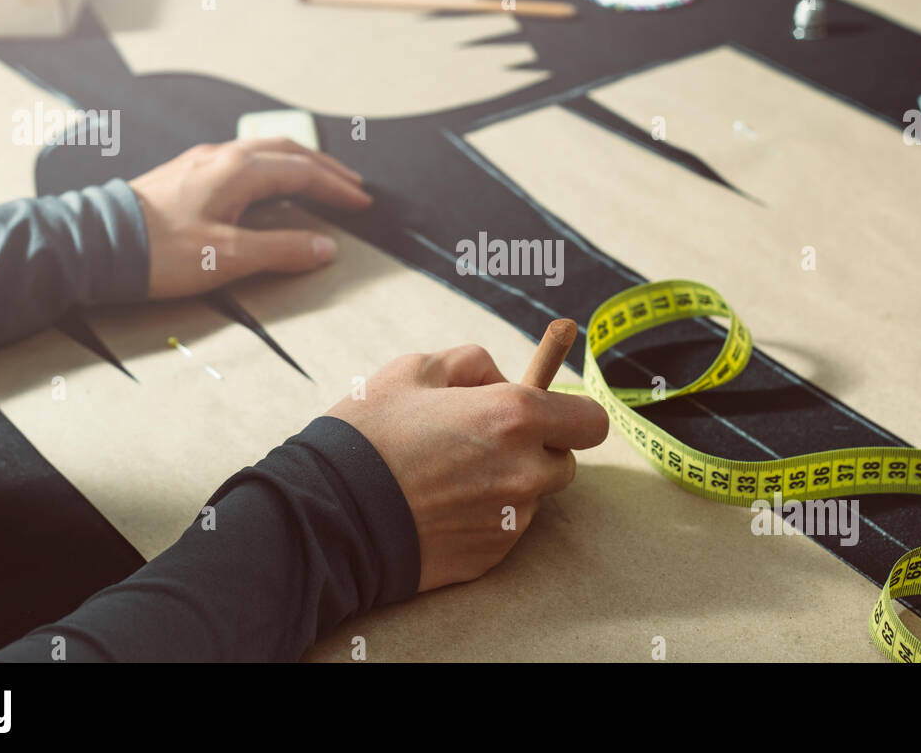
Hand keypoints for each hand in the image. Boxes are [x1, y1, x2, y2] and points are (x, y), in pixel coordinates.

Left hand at [128, 138, 371, 298]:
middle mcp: (222, 157)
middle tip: (351, 184)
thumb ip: (282, 250)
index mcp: (239, 170)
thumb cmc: (159, 251)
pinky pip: (240, 161)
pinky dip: (269, 169)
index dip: (335, 188)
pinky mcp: (184, 175)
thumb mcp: (229, 256)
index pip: (303, 172)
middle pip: (286, 152)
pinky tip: (265, 185)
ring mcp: (200, 163)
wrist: (96, 244)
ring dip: (296, 164)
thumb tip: (324, 248)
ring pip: (262, 152)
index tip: (361, 202)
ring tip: (316, 179)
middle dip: (323, 168)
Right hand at [327, 345, 608, 591]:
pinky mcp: (491, 556)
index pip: (590, 420)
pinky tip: (439, 508)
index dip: (572, 414)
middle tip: (487, 441)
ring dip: (508, 484)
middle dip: (537, 450)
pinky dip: (484, 517)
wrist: (330, 514)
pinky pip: (504, 529)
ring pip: (532, 497)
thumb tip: (500, 378)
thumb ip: (472, 364)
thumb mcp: (414, 370)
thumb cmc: (370, 434)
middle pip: (564, 462)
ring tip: (450, 476)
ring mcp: (510, 519)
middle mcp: (524, 471)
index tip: (550, 412)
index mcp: (514, 416)